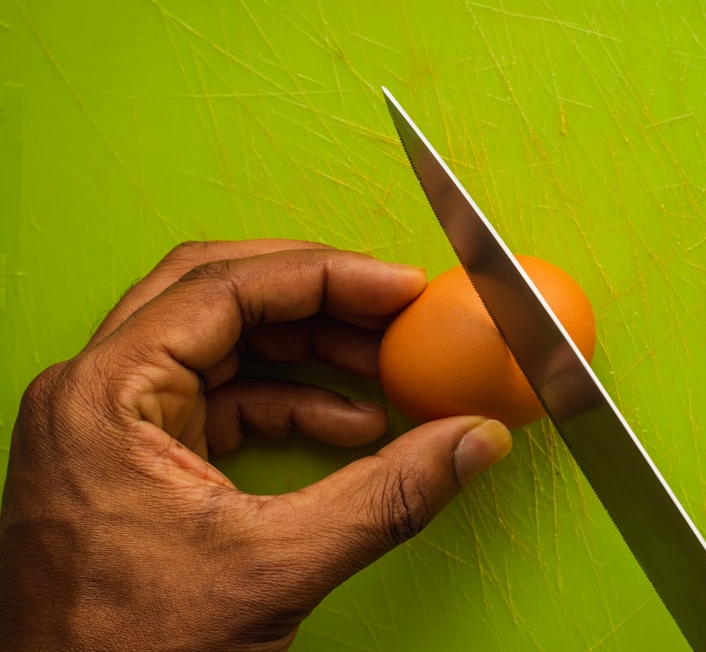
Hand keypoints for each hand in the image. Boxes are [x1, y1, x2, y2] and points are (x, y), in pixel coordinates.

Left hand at [0, 240, 512, 651]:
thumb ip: (385, 495)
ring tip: (383, 368)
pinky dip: (289, 402)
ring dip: (308, 352)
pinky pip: (221, 401)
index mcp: (104, 396)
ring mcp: (112, 427)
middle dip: (315, 299)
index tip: (395, 286)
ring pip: (221, 345)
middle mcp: (96, 395)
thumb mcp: (275, 567)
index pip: (224, 289)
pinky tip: (349, 424)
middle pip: (217, 297)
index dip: (325, 277)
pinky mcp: (137, 460)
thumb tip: (469, 441)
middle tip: (391, 308)